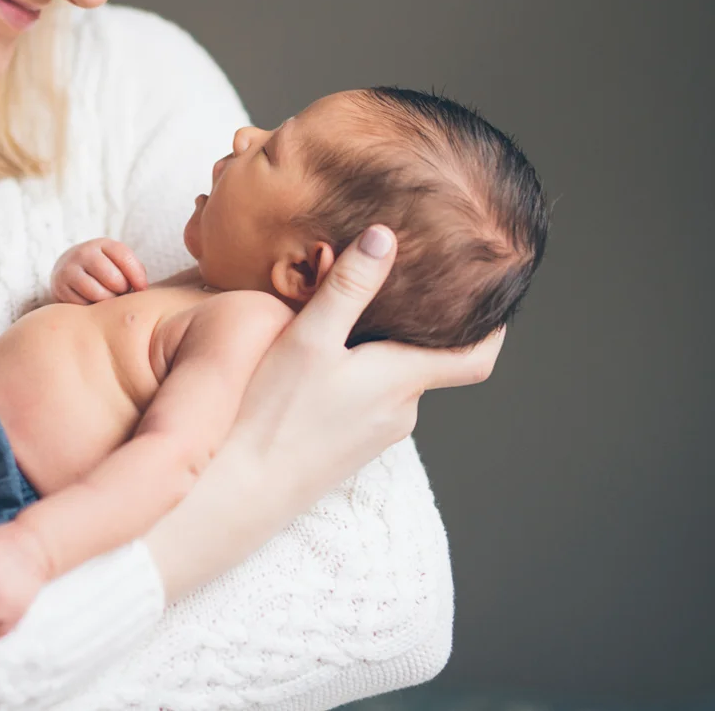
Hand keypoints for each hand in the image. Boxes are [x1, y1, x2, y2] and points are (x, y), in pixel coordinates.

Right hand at [50, 238, 148, 303]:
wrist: (66, 271)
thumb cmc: (102, 270)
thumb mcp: (116, 262)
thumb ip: (133, 270)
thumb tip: (142, 289)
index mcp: (102, 244)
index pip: (125, 258)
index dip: (137, 277)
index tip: (142, 289)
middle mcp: (83, 253)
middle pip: (113, 279)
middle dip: (121, 290)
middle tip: (119, 293)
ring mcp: (69, 269)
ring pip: (98, 294)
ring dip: (108, 302)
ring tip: (107, 299)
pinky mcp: (59, 288)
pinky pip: (83, 305)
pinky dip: (91, 308)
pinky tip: (91, 303)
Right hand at [144, 224, 506, 601]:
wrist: (234, 491)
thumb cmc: (270, 415)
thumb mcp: (307, 339)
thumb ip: (347, 288)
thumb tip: (384, 236)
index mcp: (400, 382)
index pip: (475, 358)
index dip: (492, 328)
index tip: (493, 297)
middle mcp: (398, 412)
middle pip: (427, 361)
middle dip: (417, 326)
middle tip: (401, 282)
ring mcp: (372, 434)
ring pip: (391, 380)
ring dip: (378, 349)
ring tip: (347, 312)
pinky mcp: (344, 446)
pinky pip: (365, 399)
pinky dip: (355, 373)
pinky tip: (320, 359)